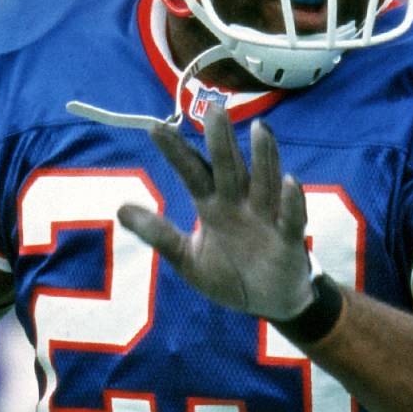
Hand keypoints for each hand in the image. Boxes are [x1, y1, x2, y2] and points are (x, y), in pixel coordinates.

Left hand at [118, 108, 316, 322]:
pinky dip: (292, 201)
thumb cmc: (228, 275)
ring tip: (259, 128)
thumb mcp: (187, 258)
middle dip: (222, 141)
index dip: (176, 152)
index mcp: (214, 205)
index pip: (193, 172)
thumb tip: (120, 209)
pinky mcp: (289, 238)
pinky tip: (289, 181)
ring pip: (265, 181)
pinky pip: (291, 217)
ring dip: (264, 157)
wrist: (268, 302)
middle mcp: (240, 203)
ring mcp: (266, 217)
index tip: (155, 129)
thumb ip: (159, 234)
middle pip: (230, 167)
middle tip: (213, 109)